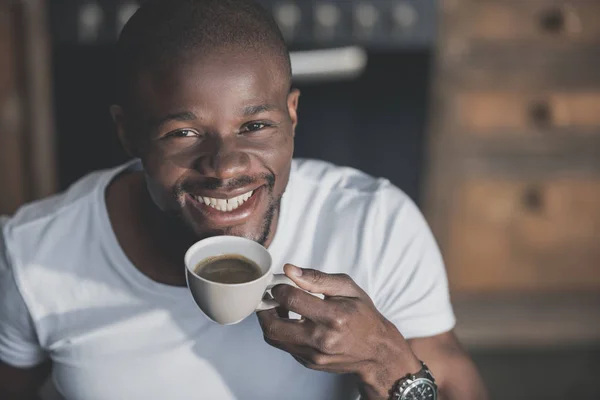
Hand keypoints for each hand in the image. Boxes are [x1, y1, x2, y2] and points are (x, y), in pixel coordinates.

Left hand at [256, 264, 421, 399]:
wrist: (376, 351)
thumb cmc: (363, 316)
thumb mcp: (347, 288)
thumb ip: (317, 278)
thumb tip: (289, 270)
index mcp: (334, 316)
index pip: (291, 299)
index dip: (279, 288)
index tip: (280, 284)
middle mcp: (322, 339)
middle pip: (273, 325)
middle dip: (264, 308)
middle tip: (269, 297)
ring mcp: (314, 354)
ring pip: (274, 338)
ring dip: (270, 320)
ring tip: (279, 308)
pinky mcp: (309, 362)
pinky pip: (284, 346)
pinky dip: (282, 332)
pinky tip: (292, 321)